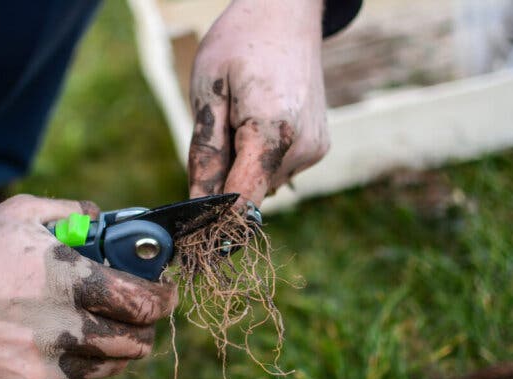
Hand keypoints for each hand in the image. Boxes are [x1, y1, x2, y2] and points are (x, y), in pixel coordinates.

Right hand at [0, 195, 176, 378]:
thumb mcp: (16, 214)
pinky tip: (58, 340)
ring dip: (116, 346)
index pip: (144, 301)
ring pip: (112, 366)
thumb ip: (72, 212)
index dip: (162, 297)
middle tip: (136, 311)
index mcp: (68, 280)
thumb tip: (106, 220)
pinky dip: (80, 362)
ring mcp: (47, 366)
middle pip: (137, 342)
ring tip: (95, 324)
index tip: (163, 292)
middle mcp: (65, 329)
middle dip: (145, 325)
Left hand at [188, 0, 328, 205]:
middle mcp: (302, 146)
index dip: (214, 216)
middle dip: (224, 179)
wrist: (287, 15)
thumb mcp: (207, 93)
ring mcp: (315, 149)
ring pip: (263, 183)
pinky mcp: (318, 148)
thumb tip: (199, 203)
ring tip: (241, 118)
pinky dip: (260, 158)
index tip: (193, 223)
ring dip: (243, 166)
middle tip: (219, 131)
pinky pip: (277, 170)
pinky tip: (258, 121)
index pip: (242, 199)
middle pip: (249, 192)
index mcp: (273, 130)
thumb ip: (205, 153)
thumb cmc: (240, 45)